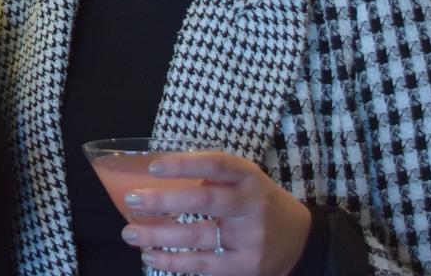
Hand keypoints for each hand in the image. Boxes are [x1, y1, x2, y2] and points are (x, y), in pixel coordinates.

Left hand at [120, 151, 310, 275]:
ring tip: (131, 233)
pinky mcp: (245, 266)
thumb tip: (155, 177)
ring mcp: (250, 238)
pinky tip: (151, 256)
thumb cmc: (257, 202)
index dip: (185, 164)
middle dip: (163, 201)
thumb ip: (211, 177)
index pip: (217, 164)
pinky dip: (173, 261)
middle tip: (132, 199)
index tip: (154, 167)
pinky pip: (203, 265)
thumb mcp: (244, 180)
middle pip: (204, 200)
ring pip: (198, 236)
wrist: (299, 239)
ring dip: (158, 235)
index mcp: (249, 177)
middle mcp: (252, 205)